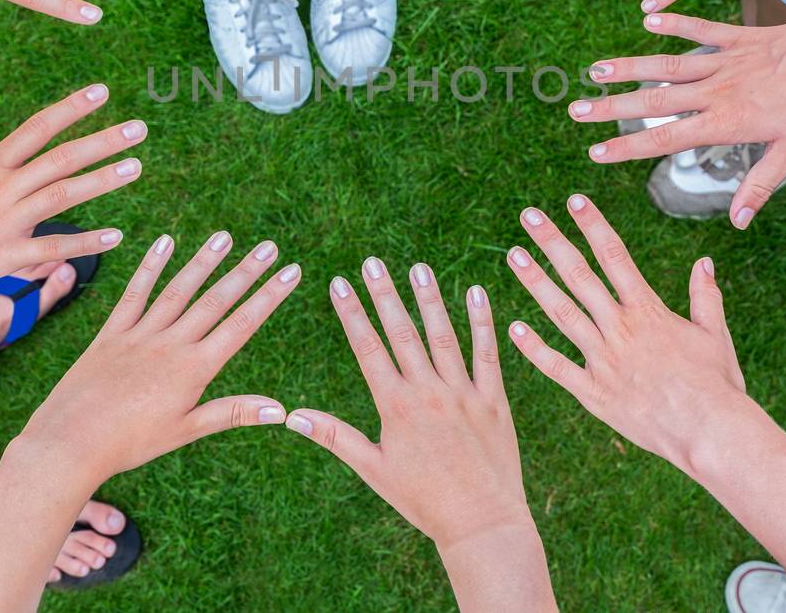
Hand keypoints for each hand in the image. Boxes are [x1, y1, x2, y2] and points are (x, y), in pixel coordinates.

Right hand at [0, 80, 145, 299]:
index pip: (37, 128)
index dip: (71, 108)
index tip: (103, 91)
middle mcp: (1, 189)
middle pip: (60, 158)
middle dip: (102, 141)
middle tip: (140, 129)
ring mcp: (4, 224)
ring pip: (62, 197)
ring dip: (102, 181)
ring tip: (136, 167)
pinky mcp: (4, 258)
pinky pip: (52, 250)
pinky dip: (85, 243)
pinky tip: (116, 236)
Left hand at [20, 231, 301, 477]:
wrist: (70, 443)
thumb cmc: (130, 444)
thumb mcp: (184, 430)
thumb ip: (232, 413)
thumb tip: (280, 410)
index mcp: (193, 369)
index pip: (241, 325)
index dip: (269, 296)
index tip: (291, 272)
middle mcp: (170, 345)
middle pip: (215, 301)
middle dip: (246, 272)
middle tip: (270, 246)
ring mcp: (139, 335)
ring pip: (179, 290)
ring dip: (204, 262)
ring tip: (225, 237)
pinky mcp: (111, 333)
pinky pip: (135, 293)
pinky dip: (151, 266)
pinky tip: (165, 241)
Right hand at [284, 259, 532, 550]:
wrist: (481, 523)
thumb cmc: (423, 501)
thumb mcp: (374, 470)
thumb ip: (336, 436)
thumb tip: (291, 416)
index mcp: (396, 407)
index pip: (368, 349)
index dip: (352, 314)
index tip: (338, 282)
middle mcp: (429, 393)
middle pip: (403, 333)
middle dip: (384, 294)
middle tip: (372, 261)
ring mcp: (464, 393)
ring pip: (443, 336)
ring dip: (429, 299)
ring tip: (417, 267)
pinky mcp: (494, 400)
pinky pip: (488, 354)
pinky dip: (482, 322)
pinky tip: (476, 293)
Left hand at [505, 196, 746, 467]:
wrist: (710, 432)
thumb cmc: (717, 385)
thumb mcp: (715, 334)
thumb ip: (705, 296)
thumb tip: (704, 261)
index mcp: (648, 311)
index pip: (615, 255)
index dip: (593, 225)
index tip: (574, 200)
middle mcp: (621, 329)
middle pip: (580, 276)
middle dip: (553, 242)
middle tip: (529, 216)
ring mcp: (603, 360)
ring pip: (562, 313)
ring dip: (535, 283)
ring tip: (512, 255)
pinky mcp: (593, 394)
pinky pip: (557, 367)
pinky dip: (533, 348)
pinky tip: (513, 328)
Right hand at [571, 14, 785, 225]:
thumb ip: (761, 184)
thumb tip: (738, 222)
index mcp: (726, 122)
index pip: (665, 138)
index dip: (626, 147)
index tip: (594, 153)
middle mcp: (717, 91)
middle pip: (653, 101)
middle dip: (611, 108)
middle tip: (576, 110)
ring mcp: (725, 61)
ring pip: (667, 65)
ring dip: (629, 67)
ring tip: (596, 69)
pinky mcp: (739, 37)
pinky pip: (701, 30)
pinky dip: (674, 24)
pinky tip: (649, 20)